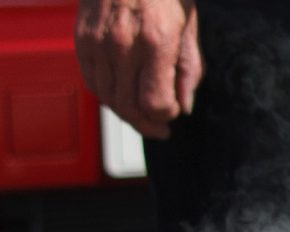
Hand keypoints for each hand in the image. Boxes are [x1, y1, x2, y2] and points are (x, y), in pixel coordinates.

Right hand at [74, 0, 201, 141]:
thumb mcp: (188, 28)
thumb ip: (189, 71)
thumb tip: (184, 106)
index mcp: (155, 43)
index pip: (156, 103)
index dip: (167, 115)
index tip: (174, 112)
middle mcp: (123, 46)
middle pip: (129, 107)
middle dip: (147, 124)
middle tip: (160, 128)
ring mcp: (98, 43)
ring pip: (107, 98)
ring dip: (126, 113)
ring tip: (142, 114)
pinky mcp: (82, 40)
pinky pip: (91, 80)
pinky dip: (107, 95)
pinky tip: (122, 94)